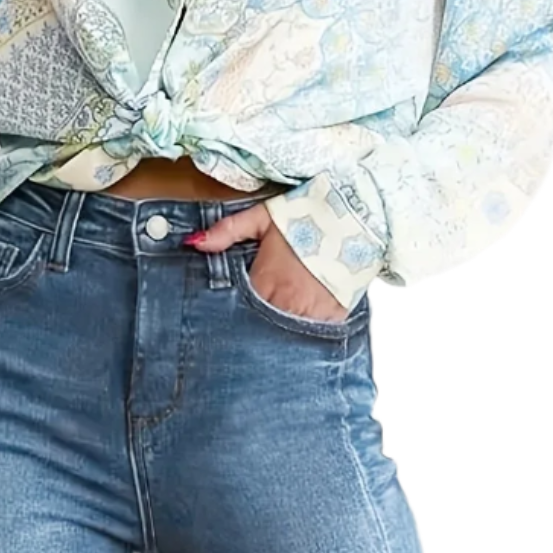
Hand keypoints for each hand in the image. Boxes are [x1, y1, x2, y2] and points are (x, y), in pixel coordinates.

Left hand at [183, 200, 350, 321]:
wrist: (357, 216)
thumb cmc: (308, 214)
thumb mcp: (263, 217)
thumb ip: (227, 231)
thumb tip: (195, 243)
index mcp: (266, 282)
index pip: (241, 312)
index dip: (237, 315)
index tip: (235, 317)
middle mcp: (286, 303)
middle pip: (262, 328)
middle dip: (256, 329)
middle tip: (250, 334)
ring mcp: (311, 314)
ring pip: (286, 337)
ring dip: (279, 336)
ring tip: (273, 338)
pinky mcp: (333, 318)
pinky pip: (313, 337)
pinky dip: (306, 336)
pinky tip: (300, 335)